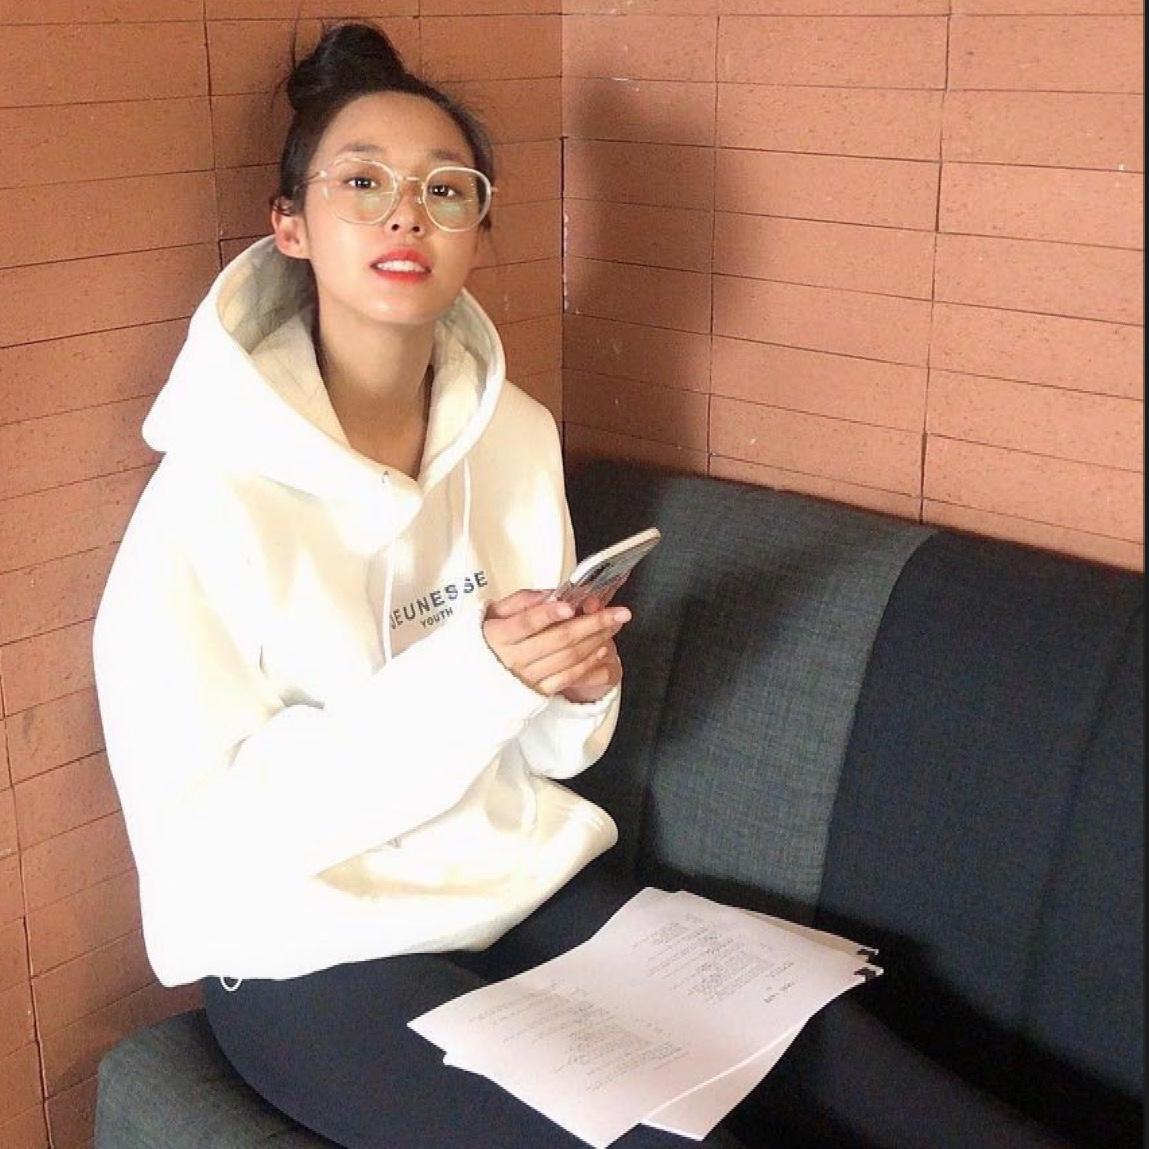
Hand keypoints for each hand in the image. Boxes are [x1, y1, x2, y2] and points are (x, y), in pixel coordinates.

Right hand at [482, 590, 629, 697]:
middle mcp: (512, 659)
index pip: (526, 623)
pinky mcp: (538, 692)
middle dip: (592, 623)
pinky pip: (568, 677)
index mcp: (497, 636)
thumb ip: (519, 601)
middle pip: (557, 639)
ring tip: (614, 625)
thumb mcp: (491, 614)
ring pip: (568, 658)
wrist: (470, 682)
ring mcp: (526, 678)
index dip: (549, 614)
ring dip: (596, 640)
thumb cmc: (484, 640)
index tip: (570, 605)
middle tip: (618, 612)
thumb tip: (549, 593)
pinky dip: (588, 662)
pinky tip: (602, 648)